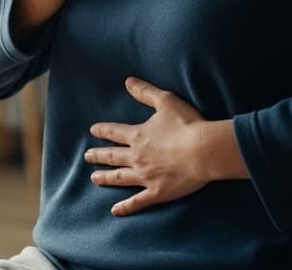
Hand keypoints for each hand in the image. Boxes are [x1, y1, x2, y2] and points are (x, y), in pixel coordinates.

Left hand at [85, 77, 238, 215]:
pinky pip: (137, 202)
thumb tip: (128, 81)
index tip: (93, 131)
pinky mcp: (157, 192)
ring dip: (105, 178)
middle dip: (98, 156)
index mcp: (138, 136)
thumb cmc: (187, 125)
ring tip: (94, 179)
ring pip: (119, 178)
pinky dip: (125, 207)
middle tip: (87, 156)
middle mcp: (137, 157)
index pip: (114, 132)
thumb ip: (145, 92)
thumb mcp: (166, 101)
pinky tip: (114, 210)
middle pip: (113, 156)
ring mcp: (145, 176)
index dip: (102, 131)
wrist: (204, 151)